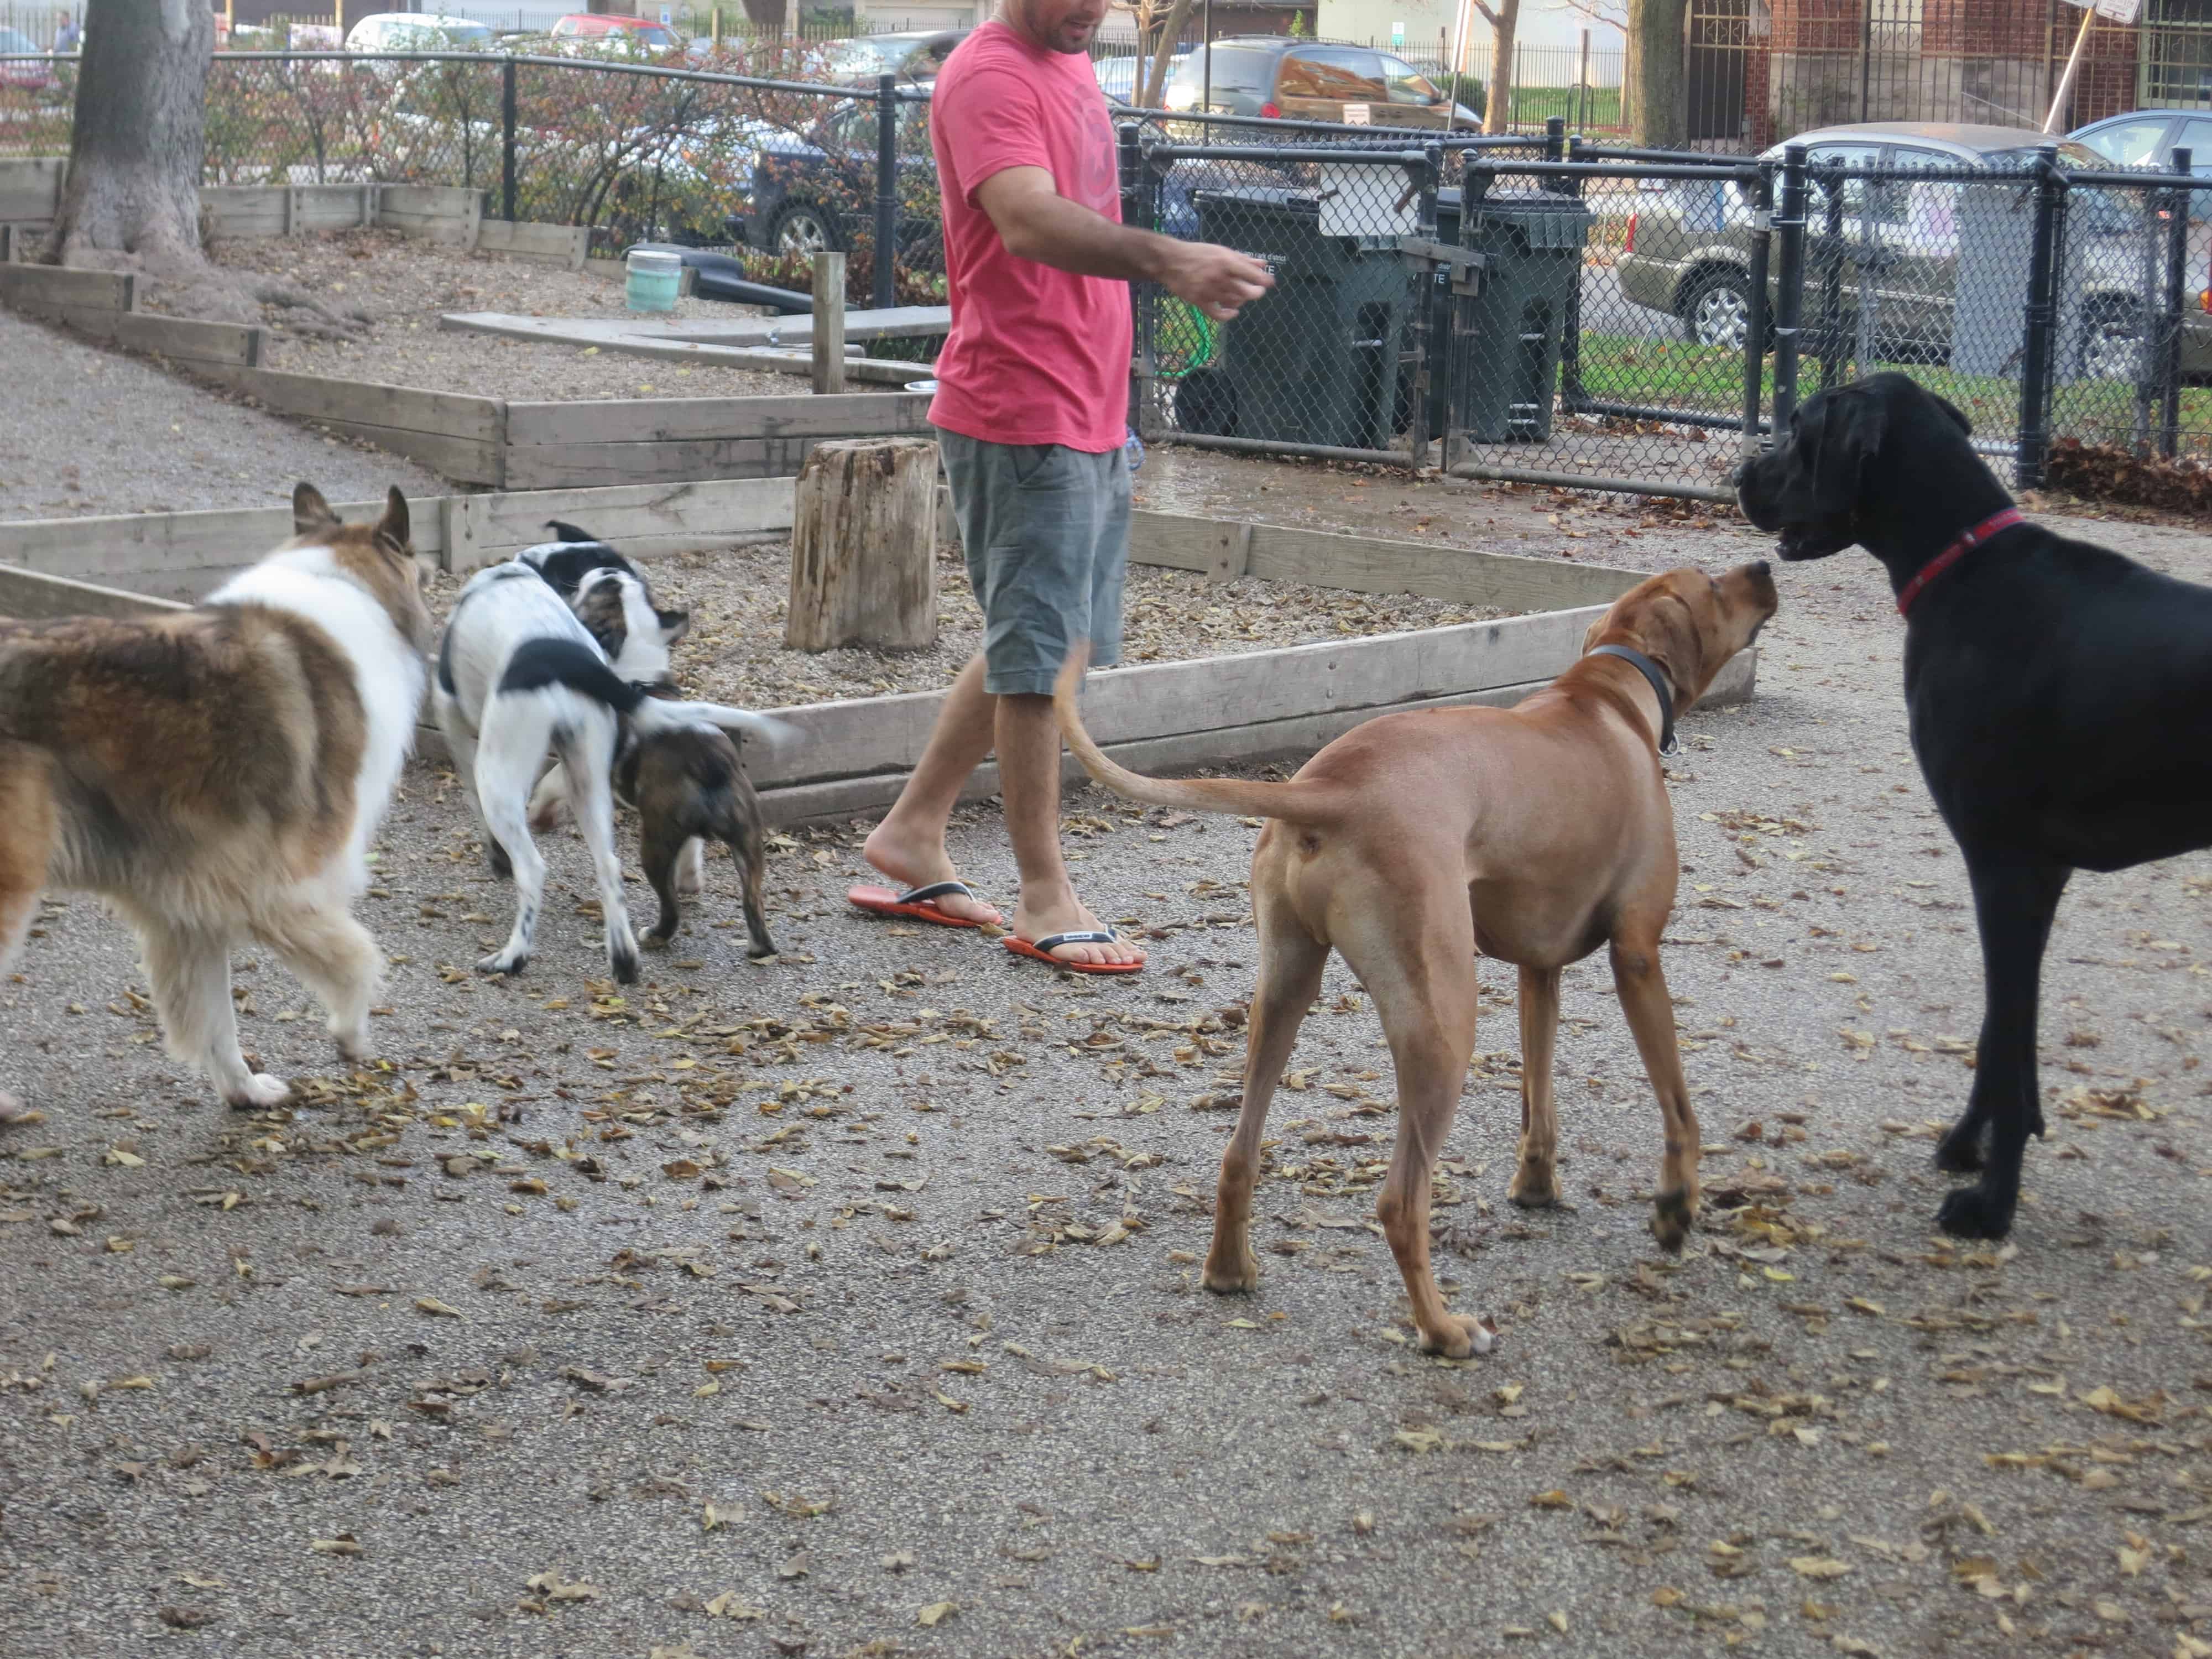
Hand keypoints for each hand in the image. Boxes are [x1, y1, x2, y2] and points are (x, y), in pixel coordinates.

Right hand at [1158, 241, 1272, 321]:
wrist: (1170, 261)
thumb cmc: (1198, 254)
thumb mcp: (1221, 251)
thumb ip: (1242, 259)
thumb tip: (1262, 263)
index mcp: (1226, 262)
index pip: (1252, 274)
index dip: (1264, 280)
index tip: (1269, 282)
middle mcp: (1220, 277)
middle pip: (1247, 292)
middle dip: (1256, 293)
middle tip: (1258, 291)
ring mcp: (1210, 291)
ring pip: (1234, 302)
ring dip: (1242, 301)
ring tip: (1241, 296)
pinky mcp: (1200, 302)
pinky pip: (1218, 314)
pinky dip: (1228, 315)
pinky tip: (1233, 311)